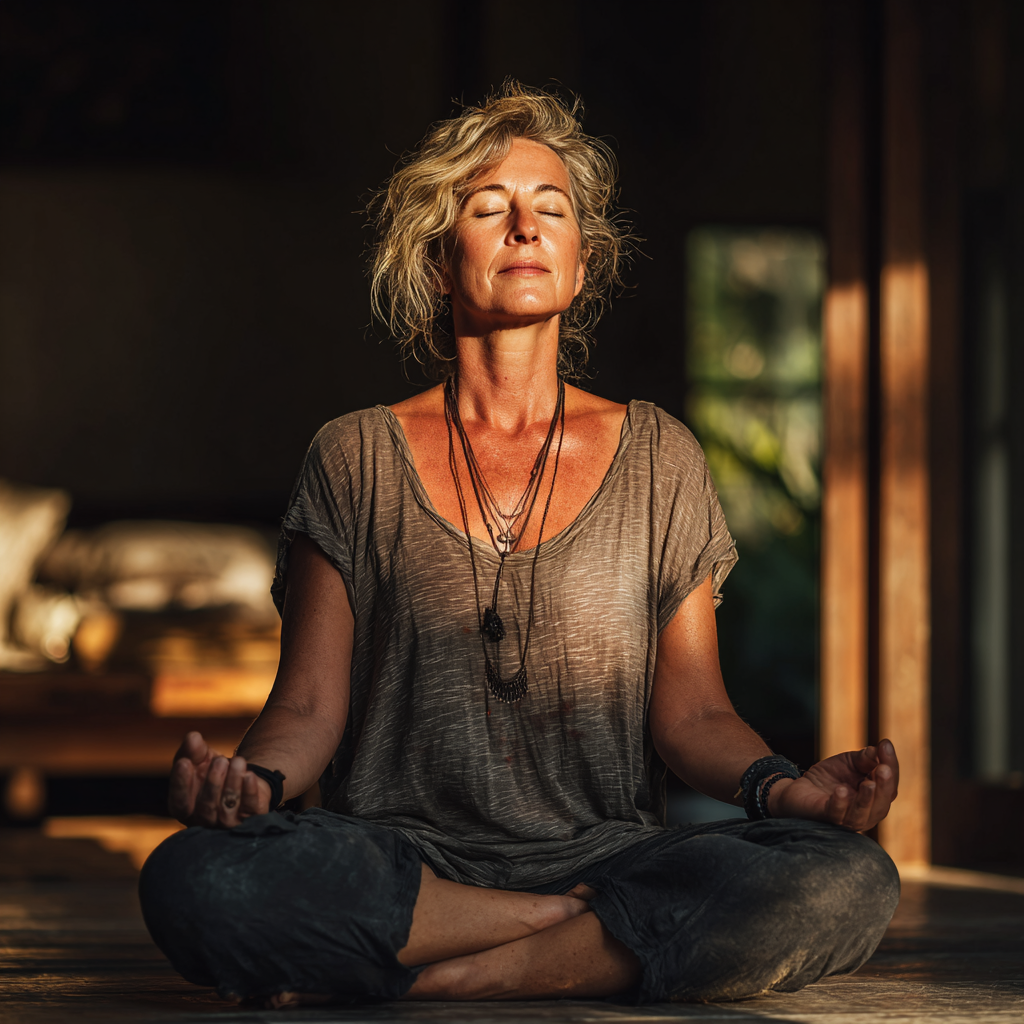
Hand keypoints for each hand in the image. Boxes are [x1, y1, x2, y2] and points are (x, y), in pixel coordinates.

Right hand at [168, 730, 270, 826]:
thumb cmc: (212, 770)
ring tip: (238, 761)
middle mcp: (204, 820)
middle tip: (220, 760)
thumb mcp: (200, 757)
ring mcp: (227, 822)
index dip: (180, 783)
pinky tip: (249, 775)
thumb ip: (193, 749)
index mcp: (185, 808)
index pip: (179, 802)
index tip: (184, 762)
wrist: (242, 777)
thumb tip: (192, 737)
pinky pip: (249, 808)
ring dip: (232, 783)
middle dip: (213, 782)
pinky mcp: (249, 817)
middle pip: (206, 806)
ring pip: (227, 808)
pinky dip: (249, 791)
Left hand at [767, 739, 898, 831]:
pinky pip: (836, 814)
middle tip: (884, 769)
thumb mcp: (849, 763)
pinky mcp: (825, 817)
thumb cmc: (829, 778)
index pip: (889, 785)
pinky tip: (841, 790)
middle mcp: (865, 813)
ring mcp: (846, 818)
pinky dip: (840, 803)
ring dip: (866, 799)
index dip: (890, 765)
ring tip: (869, 784)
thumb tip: (881, 748)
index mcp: (875, 798)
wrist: (798, 787)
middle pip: (881, 804)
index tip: (886, 745)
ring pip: (861, 815)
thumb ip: (865, 758)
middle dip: (884, 787)